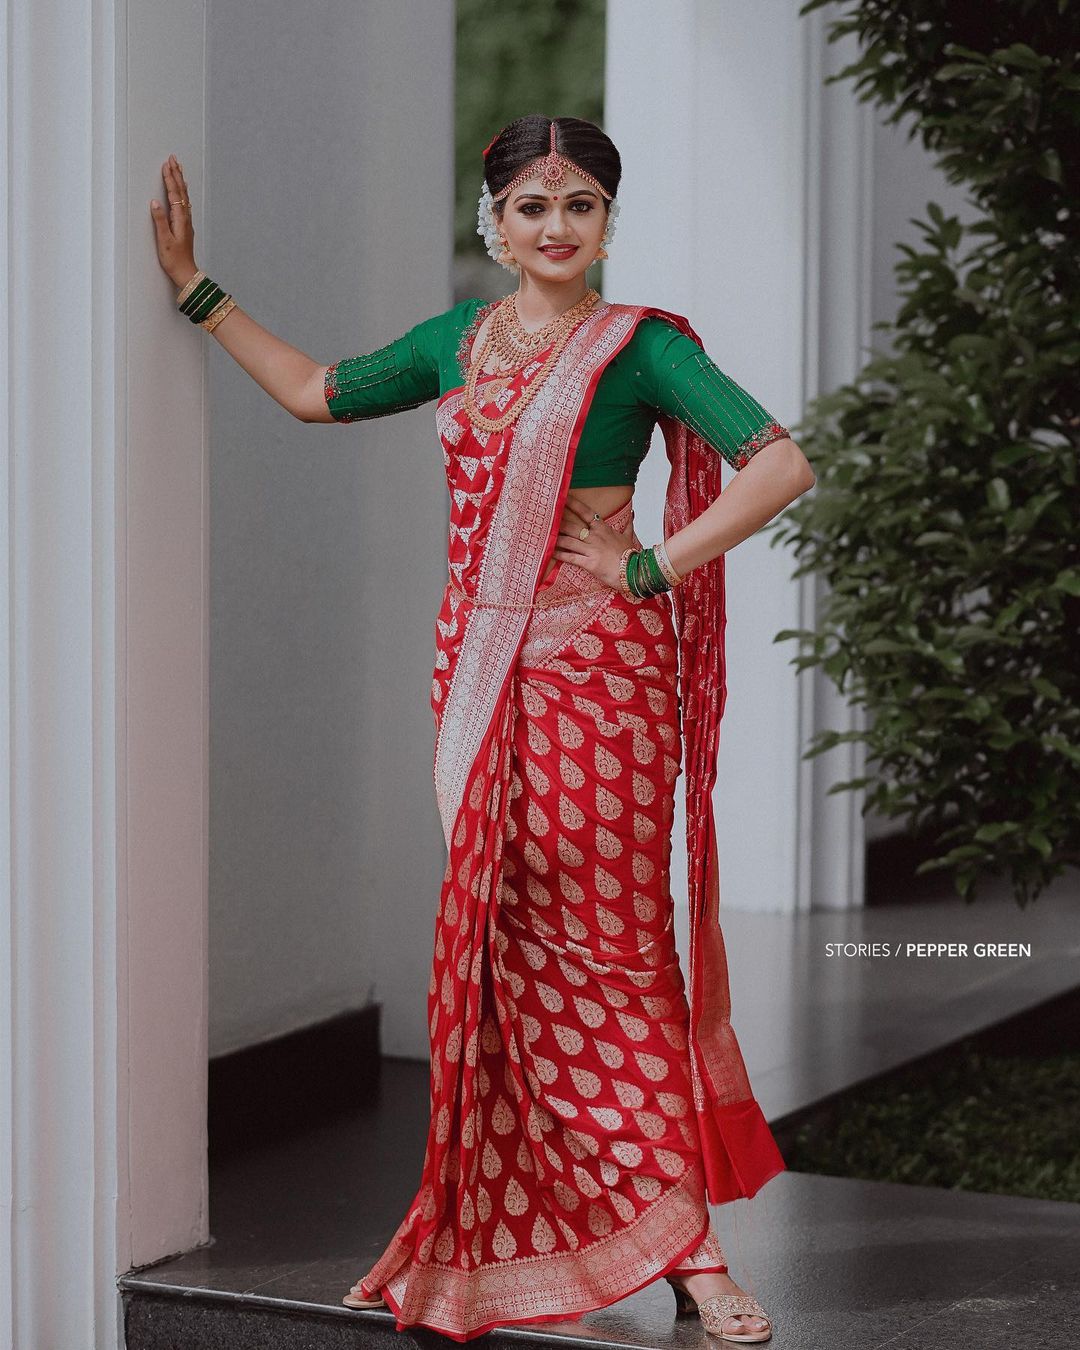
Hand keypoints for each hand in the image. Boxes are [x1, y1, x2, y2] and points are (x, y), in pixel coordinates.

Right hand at [150, 154, 198, 288]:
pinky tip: (183, 191)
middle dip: (176, 174)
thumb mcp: (164, 240)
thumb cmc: (174, 260)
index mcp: (180, 220)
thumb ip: (160, 221)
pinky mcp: (185, 227)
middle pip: (181, 192)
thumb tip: (155, 203)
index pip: (174, 194)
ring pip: (184, 197)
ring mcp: (186, 222)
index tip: (166, 165)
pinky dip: (183, 193)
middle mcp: (185, 218)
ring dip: (181, 181)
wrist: (186, 273)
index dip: (170, 179)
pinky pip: (185, 204)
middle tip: (173, 159)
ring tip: (178, 168)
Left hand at [551, 495, 637, 590]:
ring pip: (569, 541)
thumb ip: (628, 525)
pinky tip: (550, 553)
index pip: (586, 513)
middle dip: (558, 523)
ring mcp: (592, 550)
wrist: (635, 571)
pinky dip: (560, 555)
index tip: (563, 497)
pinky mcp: (589, 563)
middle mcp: (595, 537)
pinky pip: (571, 557)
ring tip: (544, 536)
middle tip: (546, 518)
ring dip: (556, 538)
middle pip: (572, 527)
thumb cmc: (631, 555)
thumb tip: (632, 513)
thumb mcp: (629, 537)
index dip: (574, 504)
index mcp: (603, 529)